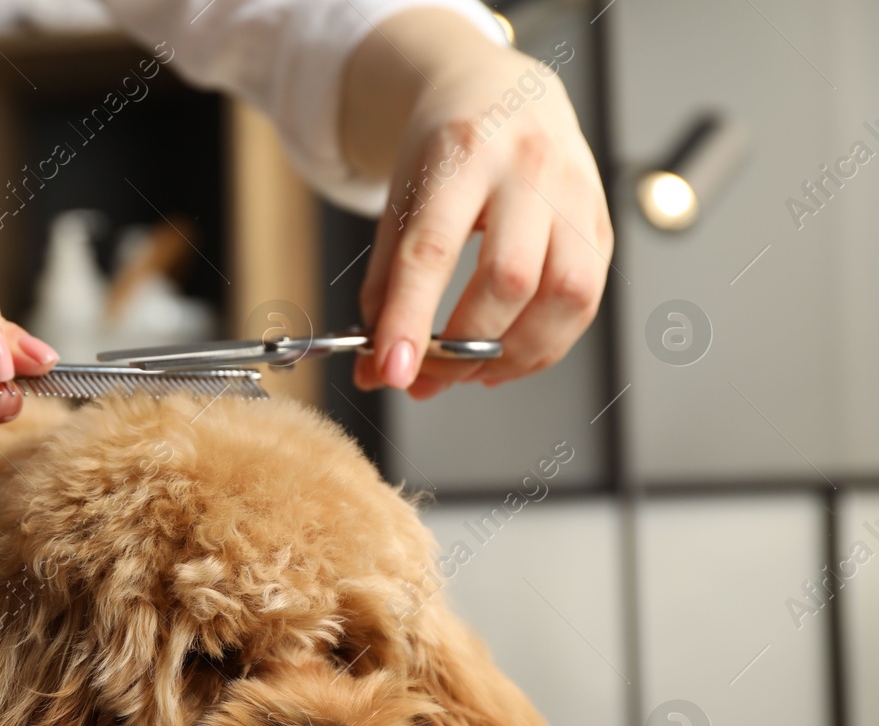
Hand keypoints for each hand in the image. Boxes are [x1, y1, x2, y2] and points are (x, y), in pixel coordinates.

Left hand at [343, 11, 612, 398]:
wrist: (502, 94)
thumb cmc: (446, 152)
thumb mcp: (399, 203)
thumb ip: (384, 289)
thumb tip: (380, 369)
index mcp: (462, 154)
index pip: (433, 249)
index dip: (411, 319)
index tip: (392, 370)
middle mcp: (528, 168)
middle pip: (509, 278)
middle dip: (466, 346)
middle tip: (431, 375)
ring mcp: (575, 192)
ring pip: (566, 295)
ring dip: (516, 355)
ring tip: (473, 372)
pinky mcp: (601, 221)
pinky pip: (586, 300)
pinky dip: (547, 344)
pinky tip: (510, 354)